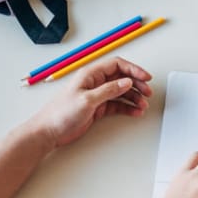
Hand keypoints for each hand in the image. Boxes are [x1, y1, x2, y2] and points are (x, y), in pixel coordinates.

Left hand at [17, 58, 155, 151]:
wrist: (49, 131)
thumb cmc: (61, 113)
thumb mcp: (87, 100)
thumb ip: (109, 90)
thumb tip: (126, 82)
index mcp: (90, 74)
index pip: (117, 65)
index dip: (133, 70)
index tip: (146, 77)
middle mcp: (95, 83)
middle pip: (121, 78)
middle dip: (137, 84)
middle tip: (147, 93)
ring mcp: (97, 95)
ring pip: (121, 92)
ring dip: (134, 97)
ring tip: (143, 106)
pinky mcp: (98, 108)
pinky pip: (117, 105)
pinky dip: (127, 108)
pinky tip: (135, 112)